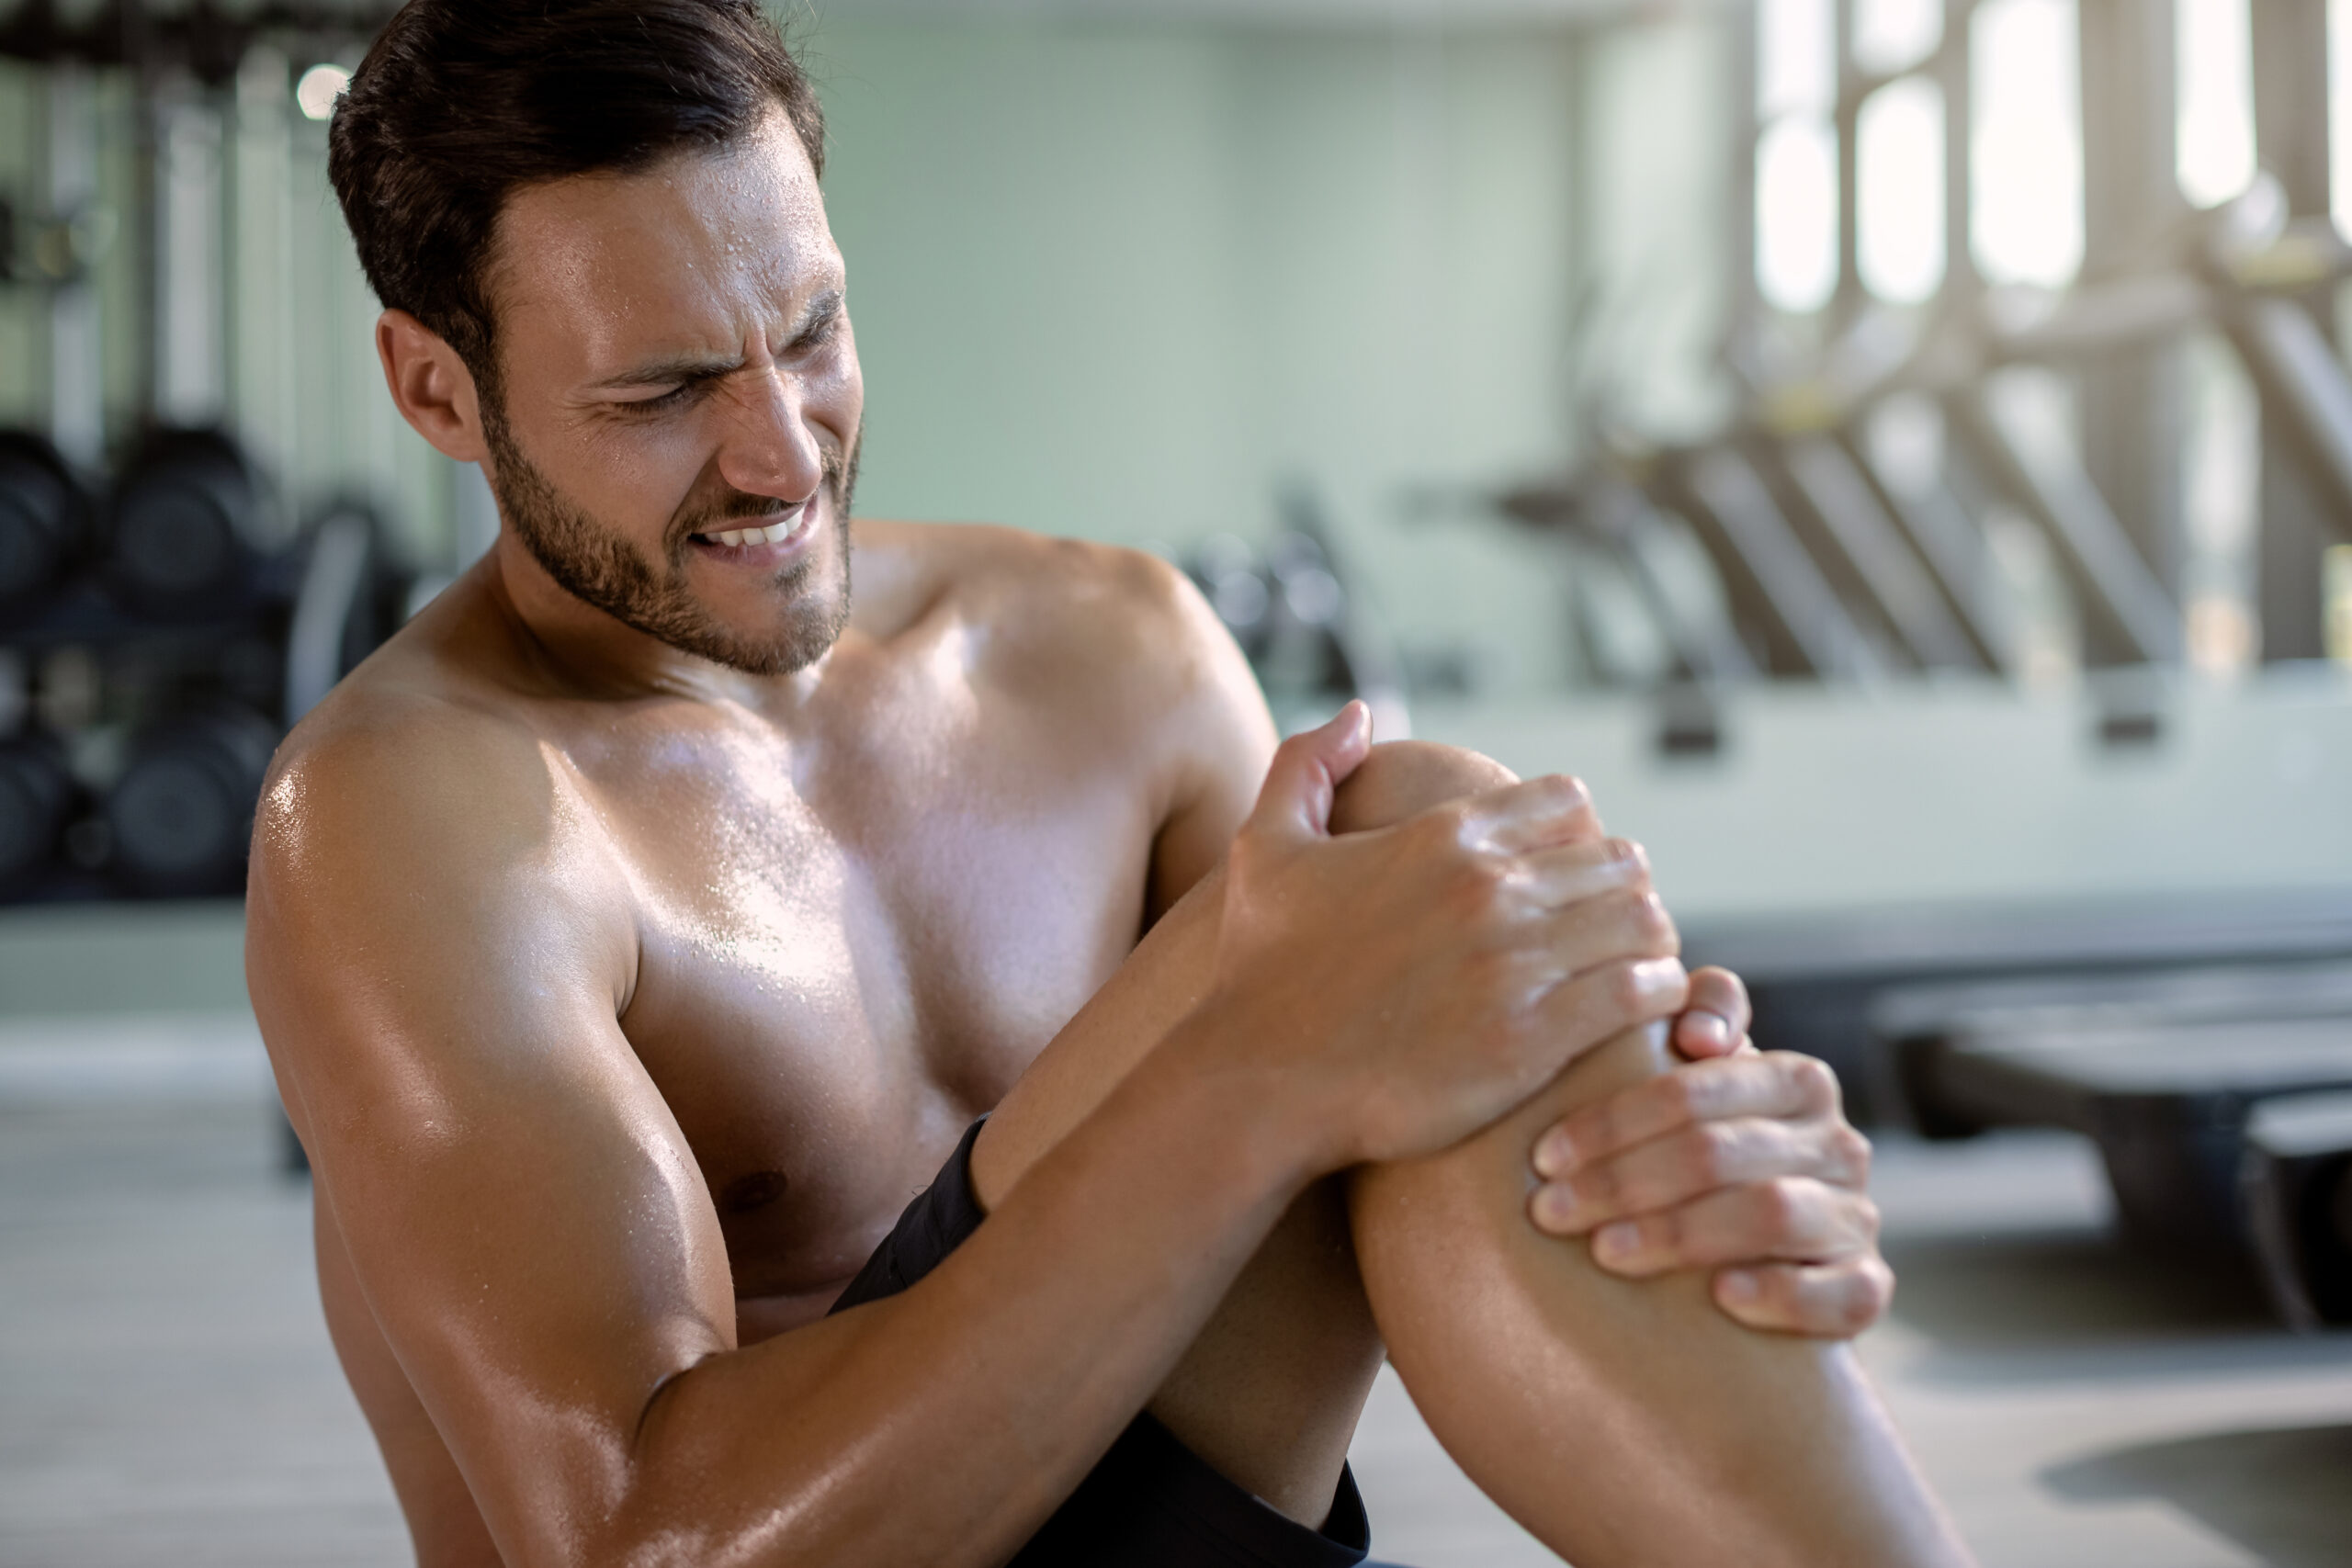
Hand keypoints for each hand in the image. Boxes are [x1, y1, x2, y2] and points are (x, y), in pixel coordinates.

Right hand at [1203, 705, 1689, 1170]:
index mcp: (1443, 834)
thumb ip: (1308, 764)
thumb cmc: (1258, 971)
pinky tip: (1637, 1013)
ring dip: (1648, 943)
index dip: (1578, 839)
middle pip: (1618, 861)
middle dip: (1621, 894)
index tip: (1569, 881)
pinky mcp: (1532, 1036)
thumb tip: (1362, 713)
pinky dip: (1656, 996)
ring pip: (1643, 920)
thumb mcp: (1264, 847)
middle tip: (1610, 936)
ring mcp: (1514, 961)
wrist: (1257, 1081)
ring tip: (1633, 973)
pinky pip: (1642, 991)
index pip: (1569, 803)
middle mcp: (1487, 886)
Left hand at [1525, 970, 1889, 1336]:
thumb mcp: (1694, 1089)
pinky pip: (1841, 1291)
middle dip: (1623, 1181)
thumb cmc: (1708, 1156)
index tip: (1546, 1155)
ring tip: (1606, 1251)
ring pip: (1770, 1214)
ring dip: (1679, 1233)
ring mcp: (1855, 1217)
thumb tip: (1695, 1031)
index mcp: (1797, 1080)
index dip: (1613, 1121)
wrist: (1769, 1256)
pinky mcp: (1866, 1287)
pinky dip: (1781, 1292)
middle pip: (1719, 1152)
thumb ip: (1693, 1021)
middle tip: (1552, 1210)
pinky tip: (1721, 1296)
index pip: (1696, 1089)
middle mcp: (1837, 1143)